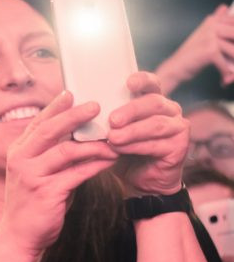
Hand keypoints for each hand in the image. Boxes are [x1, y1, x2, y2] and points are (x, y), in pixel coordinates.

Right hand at [0, 91, 117, 256]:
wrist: (18, 237)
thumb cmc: (31, 204)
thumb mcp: (36, 174)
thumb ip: (52, 156)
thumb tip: (79, 139)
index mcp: (18, 152)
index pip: (37, 123)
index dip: (55, 107)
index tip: (71, 92)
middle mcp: (21, 160)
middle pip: (48, 130)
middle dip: (73, 115)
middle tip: (95, 105)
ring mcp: (31, 177)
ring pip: (65, 151)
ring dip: (92, 143)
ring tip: (113, 138)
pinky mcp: (46, 193)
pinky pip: (76, 174)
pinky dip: (95, 165)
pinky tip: (109, 160)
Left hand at [108, 72, 189, 195]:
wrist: (138, 180)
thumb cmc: (123, 151)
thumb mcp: (112, 132)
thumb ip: (104, 119)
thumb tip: (82, 107)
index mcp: (152, 101)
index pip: (151, 84)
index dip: (142, 80)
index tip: (128, 83)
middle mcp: (169, 110)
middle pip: (154, 102)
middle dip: (132, 110)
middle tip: (112, 120)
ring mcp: (177, 128)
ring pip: (156, 124)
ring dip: (132, 131)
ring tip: (113, 138)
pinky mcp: (179, 147)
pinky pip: (157, 144)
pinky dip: (136, 147)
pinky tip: (119, 150)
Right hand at [156, 4, 233, 92]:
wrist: (174, 69)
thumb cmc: (189, 56)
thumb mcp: (203, 36)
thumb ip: (216, 22)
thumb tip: (224, 7)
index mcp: (212, 21)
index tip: (231, 47)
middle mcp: (212, 26)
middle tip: (232, 60)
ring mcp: (211, 38)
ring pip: (233, 51)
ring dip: (233, 65)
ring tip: (231, 74)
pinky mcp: (210, 51)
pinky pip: (225, 63)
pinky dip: (226, 73)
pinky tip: (224, 79)